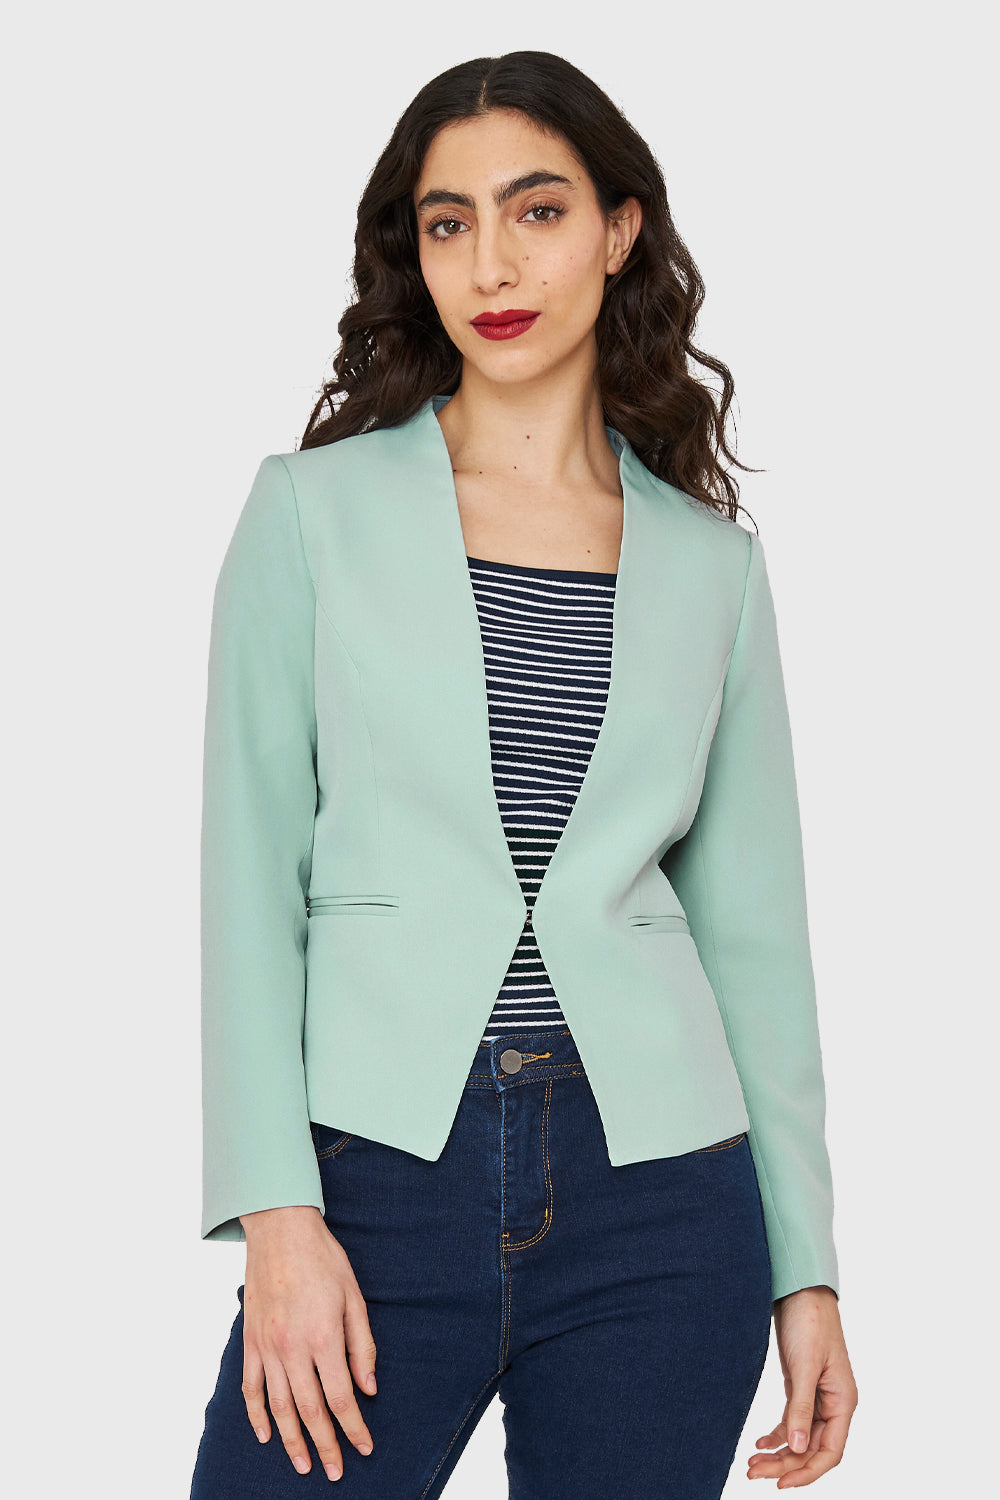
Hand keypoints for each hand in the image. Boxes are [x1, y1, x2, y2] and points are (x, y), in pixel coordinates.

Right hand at [239, 1205, 377, 1481]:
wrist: (280, 1229)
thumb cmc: (322, 1259)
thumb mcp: (354, 1296)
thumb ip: (362, 1345)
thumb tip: (369, 1388)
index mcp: (324, 1336)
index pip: (341, 1397)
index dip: (353, 1428)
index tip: (364, 1447)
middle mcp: (293, 1348)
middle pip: (310, 1410)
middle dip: (325, 1445)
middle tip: (335, 1471)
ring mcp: (267, 1346)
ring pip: (278, 1406)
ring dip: (291, 1440)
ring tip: (302, 1465)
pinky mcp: (250, 1341)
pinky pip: (251, 1386)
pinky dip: (257, 1414)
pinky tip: (266, 1434)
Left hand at [748, 1284, 857, 1487]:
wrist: (800, 1289)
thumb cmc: (810, 1321)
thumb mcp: (804, 1365)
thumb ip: (800, 1406)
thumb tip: (795, 1447)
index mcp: (843, 1401)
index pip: (830, 1452)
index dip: (807, 1472)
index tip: (781, 1484)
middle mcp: (833, 1403)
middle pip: (811, 1448)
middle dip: (785, 1464)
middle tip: (754, 1473)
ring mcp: (817, 1396)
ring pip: (799, 1436)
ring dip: (778, 1453)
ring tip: (751, 1465)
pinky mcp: (801, 1386)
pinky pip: (792, 1420)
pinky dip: (777, 1434)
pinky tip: (759, 1444)